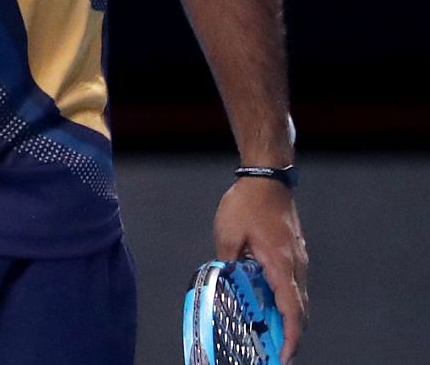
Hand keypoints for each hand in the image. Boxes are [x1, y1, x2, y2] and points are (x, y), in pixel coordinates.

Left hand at [214, 177, 308, 359]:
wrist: (267, 179)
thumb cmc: (248, 203)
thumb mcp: (227, 234)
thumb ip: (228, 262)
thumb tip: (228, 281)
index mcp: (280, 264)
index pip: (291, 309)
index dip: (289, 335)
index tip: (284, 354)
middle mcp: (295, 266)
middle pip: (300, 310)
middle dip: (290, 334)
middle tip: (275, 352)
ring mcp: (299, 260)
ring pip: (298, 298)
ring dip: (288, 318)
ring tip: (271, 334)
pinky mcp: (295, 254)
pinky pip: (294, 285)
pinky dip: (287, 301)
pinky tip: (270, 305)